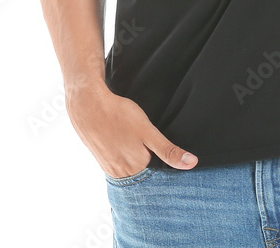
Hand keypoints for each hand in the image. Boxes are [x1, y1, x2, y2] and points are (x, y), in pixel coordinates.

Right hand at [66, 83, 197, 178]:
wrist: (87, 104)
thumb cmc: (119, 115)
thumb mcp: (148, 131)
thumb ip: (168, 150)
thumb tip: (191, 164)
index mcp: (136, 169)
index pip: (158, 176)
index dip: (167, 166)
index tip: (174, 157)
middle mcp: (122, 173)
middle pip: (144, 173)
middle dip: (153, 164)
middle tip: (154, 145)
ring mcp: (110, 167)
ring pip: (132, 169)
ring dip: (139, 160)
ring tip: (140, 143)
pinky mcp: (103, 158)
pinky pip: (120, 163)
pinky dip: (126, 156)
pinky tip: (127, 143)